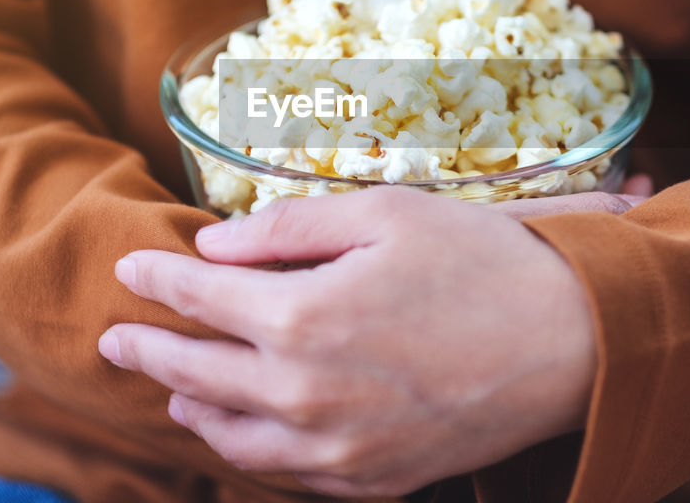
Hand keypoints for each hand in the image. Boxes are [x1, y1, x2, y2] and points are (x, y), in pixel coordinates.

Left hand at [100, 177, 650, 496]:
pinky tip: (245, 435)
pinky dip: (252, 453)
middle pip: (199, 375)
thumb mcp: (384, 214)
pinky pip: (289, 476)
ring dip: (192, 411)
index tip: (131, 267)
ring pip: (236, 439)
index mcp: (303, 318)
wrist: (574, 343)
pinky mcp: (374, 480)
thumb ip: (287, 229)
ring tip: (171, 395)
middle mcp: (306, 395)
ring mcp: (339, 449)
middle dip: (149, 353)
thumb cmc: (483, 262)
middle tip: (116, 340)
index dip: (158, 280)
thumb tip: (213, 244)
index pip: (201, 298)